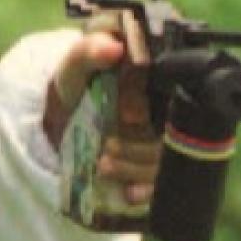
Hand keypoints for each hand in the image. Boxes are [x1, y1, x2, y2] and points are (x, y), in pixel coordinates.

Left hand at [43, 11, 162, 206]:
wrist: (60, 121)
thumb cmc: (76, 87)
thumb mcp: (76, 67)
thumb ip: (89, 52)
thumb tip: (114, 48)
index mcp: (159, 82)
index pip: (180, 96)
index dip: (161, 109)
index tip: (127, 115)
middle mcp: (169, 112)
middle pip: (176, 134)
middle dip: (143, 147)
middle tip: (107, 148)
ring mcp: (164, 142)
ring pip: (167, 160)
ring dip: (137, 166)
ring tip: (104, 165)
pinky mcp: (155, 168)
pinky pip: (164, 183)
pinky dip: (149, 190)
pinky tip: (131, 193)